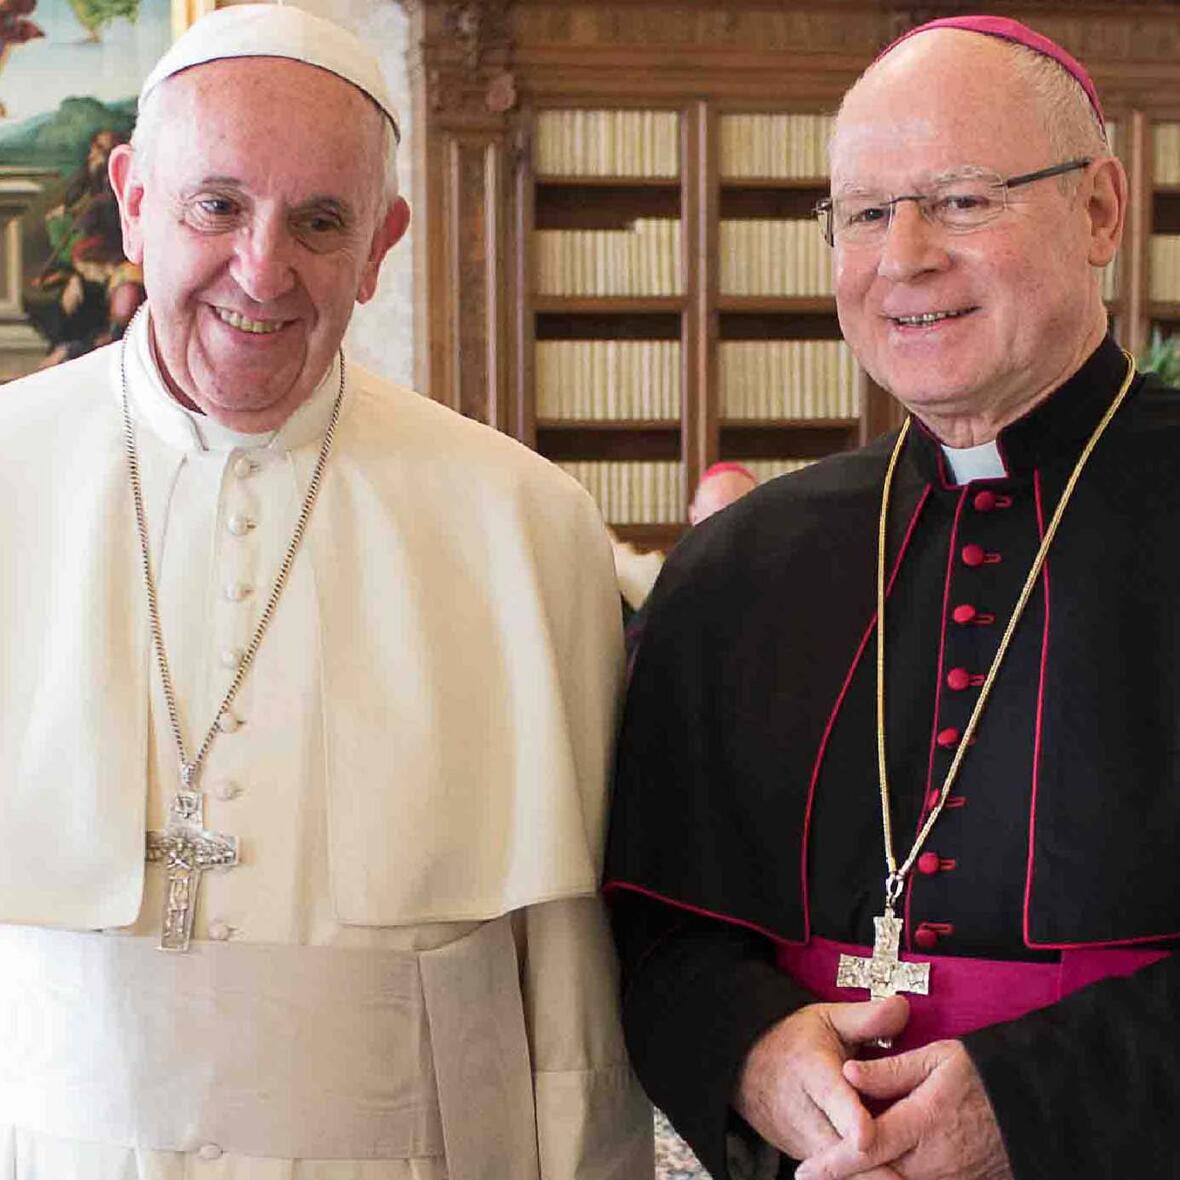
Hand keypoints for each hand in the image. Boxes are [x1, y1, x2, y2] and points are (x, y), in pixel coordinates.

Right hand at [734, 997, 909, 1177]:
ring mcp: (802, 1142)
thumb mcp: (829, 1020)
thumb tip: (902, 1008)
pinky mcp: (807, 1160)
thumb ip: (867, 1018)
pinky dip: (862, 1176)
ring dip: (870, 1175)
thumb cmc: (796, 1041)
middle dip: (871, 1167)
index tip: (866, 1136)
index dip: (850, 1119)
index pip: (832, 1098)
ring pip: (838, 1170)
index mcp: (812, 1071)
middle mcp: (803, 1113)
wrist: (749, 1066)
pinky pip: (837, 1175)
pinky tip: (889, 1177)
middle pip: (837, 1149)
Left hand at [795, 1039, 1012, 1179]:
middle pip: (877, 1178)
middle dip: (844, 1179)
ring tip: (835, 1174)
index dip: (832, 1164)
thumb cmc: (980, 1078)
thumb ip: (890, 1070)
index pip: (866, 1148)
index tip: (804, 1172)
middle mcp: (931, 1161)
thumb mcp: (938, 1059)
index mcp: (921, 1122)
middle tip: (812, 1175)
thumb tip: (848, 1073)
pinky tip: (878, 1172)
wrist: (1030, 1109)